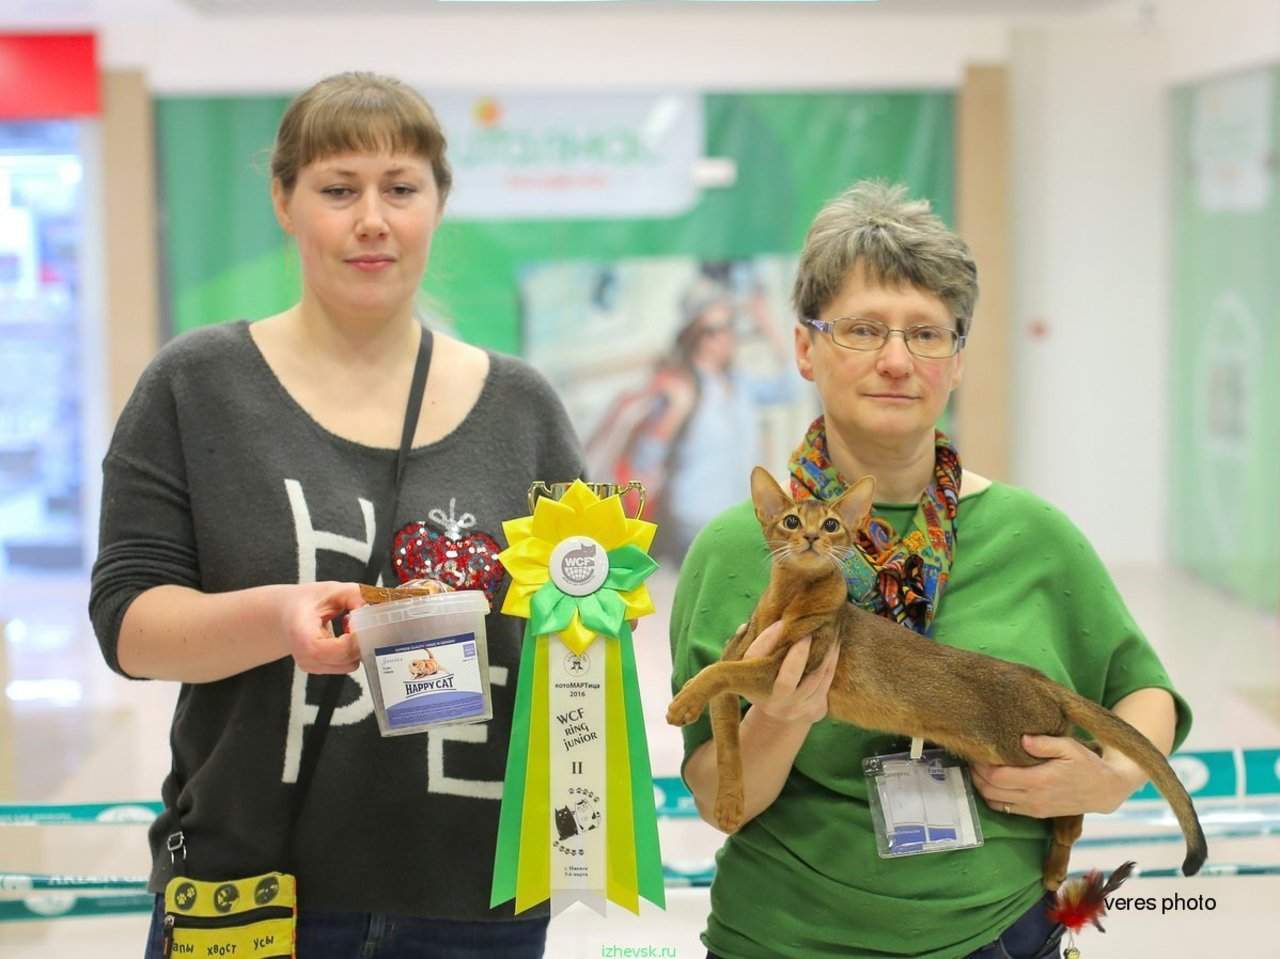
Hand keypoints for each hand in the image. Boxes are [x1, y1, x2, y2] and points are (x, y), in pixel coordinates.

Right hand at [279, 581, 364, 673]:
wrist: (286, 612)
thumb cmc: (308, 601)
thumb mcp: (334, 590)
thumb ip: (357, 597)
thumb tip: (376, 609)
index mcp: (303, 636)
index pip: (339, 649)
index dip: (357, 638)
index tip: (364, 622)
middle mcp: (304, 656)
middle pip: (347, 659)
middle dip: (360, 641)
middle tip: (359, 621)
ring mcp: (310, 666)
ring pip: (349, 665)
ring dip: (356, 647)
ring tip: (347, 627)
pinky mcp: (318, 670)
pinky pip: (345, 665)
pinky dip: (350, 652)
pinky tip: (343, 636)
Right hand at [740, 622, 838, 725]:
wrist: (780, 718)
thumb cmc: (763, 681)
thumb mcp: (749, 668)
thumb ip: (748, 645)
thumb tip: (745, 626)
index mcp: (751, 687)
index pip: (755, 660)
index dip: (767, 639)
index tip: (781, 622)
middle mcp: (773, 702)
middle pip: (787, 680)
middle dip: (799, 654)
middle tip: (808, 630)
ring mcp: (796, 709)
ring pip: (815, 679)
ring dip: (824, 652)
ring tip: (829, 630)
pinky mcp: (815, 709)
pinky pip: (827, 682)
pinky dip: (832, 661)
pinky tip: (834, 644)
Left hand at [971, 735, 1135, 817]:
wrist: (1104, 790)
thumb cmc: (1087, 764)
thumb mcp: (1070, 747)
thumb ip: (1045, 743)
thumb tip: (1023, 739)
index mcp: (1040, 780)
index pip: (997, 777)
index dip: (981, 766)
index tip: (976, 752)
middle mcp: (1034, 798)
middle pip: (990, 791)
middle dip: (976, 776)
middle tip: (972, 758)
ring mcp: (1034, 808)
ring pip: (994, 802)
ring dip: (981, 787)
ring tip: (979, 769)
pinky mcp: (1036, 813)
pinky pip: (1005, 809)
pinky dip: (992, 797)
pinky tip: (992, 782)